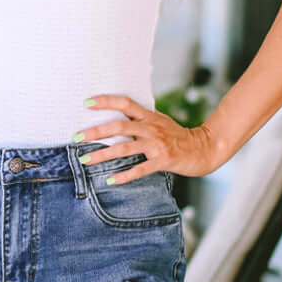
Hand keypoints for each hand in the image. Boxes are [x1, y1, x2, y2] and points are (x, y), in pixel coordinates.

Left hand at [75, 93, 223, 181]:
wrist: (205, 148)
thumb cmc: (179, 137)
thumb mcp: (160, 123)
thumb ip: (141, 121)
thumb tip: (119, 119)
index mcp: (149, 117)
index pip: (125, 103)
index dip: (106, 101)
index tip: (86, 102)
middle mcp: (151, 128)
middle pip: (119, 125)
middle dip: (95, 131)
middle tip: (76, 137)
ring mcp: (157, 144)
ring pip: (125, 147)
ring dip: (102, 154)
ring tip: (85, 159)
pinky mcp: (164, 160)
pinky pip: (140, 168)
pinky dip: (125, 175)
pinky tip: (111, 180)